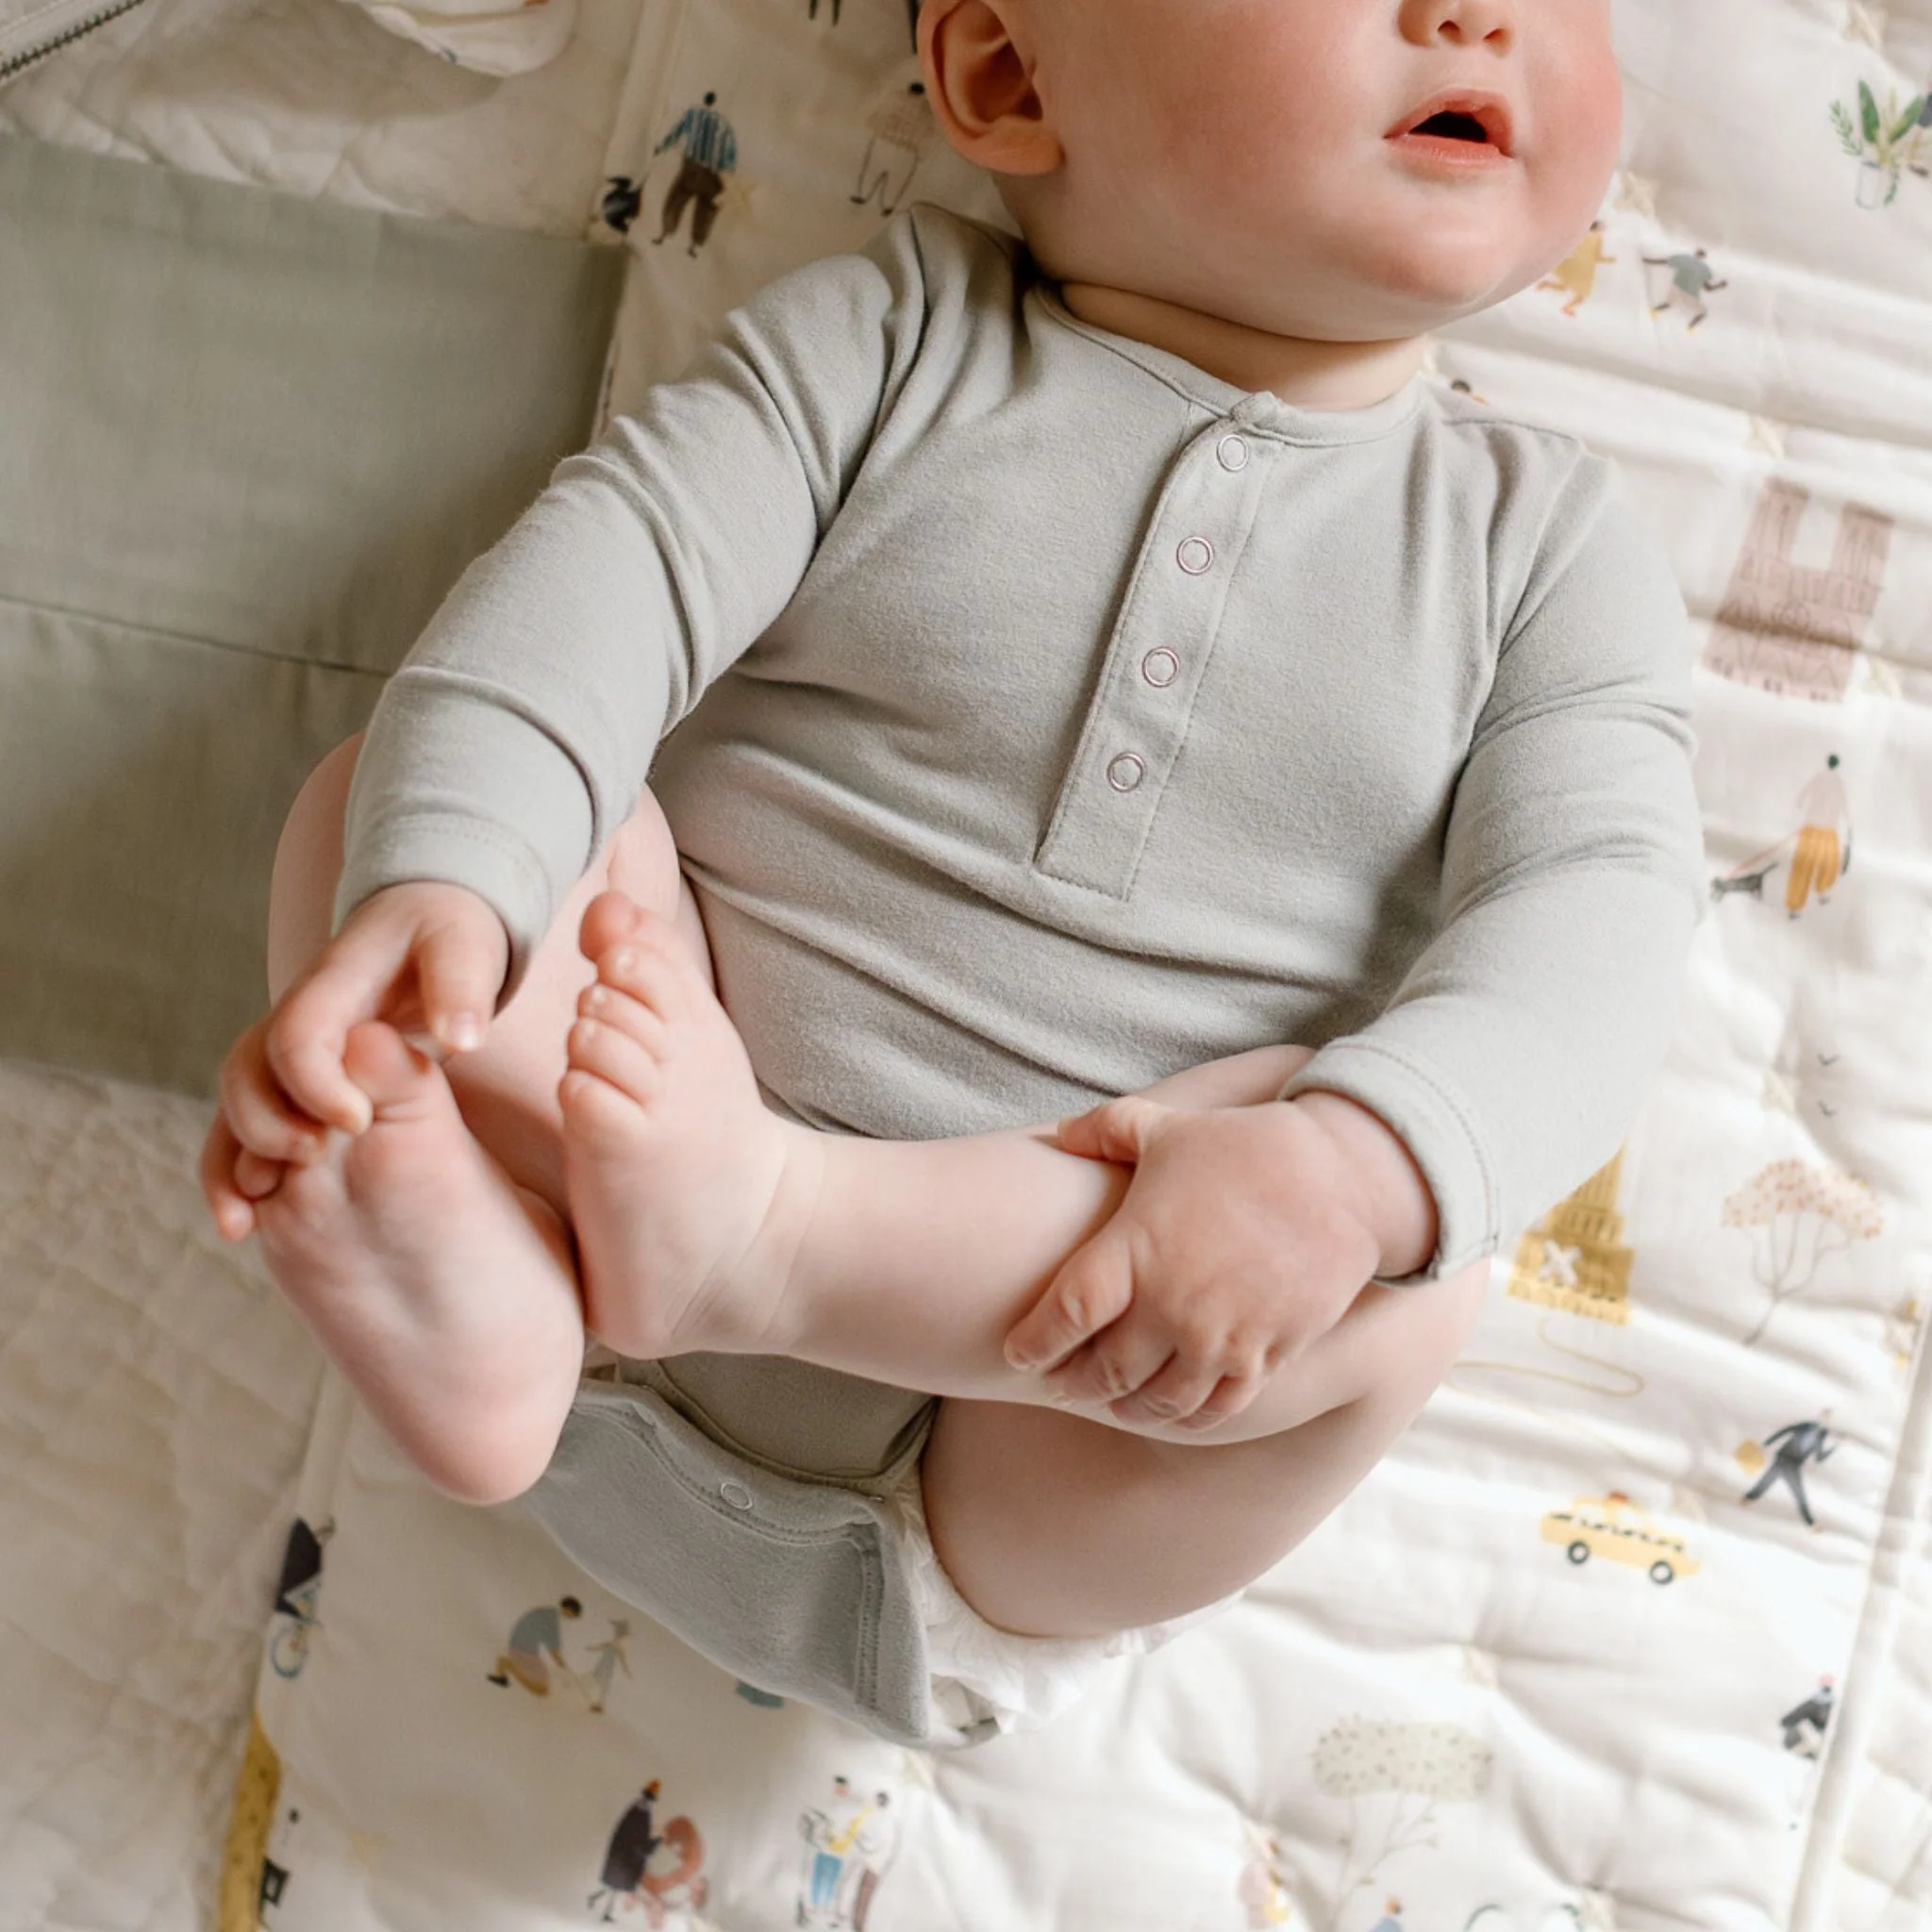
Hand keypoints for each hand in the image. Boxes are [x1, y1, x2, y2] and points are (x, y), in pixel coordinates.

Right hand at [198, 881, 508, 1241]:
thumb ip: (462, 986)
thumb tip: (464, 1039)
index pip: (300, 1033)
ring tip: (246, 1222)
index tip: (358, 1122)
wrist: (423, 922)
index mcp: (335, 984)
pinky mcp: (291, 1078)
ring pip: (234, 1105)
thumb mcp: (465, 945)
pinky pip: (243, 1126)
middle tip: (315, 1157)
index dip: (316, 1081)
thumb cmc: (448, 935)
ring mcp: (285, 1050)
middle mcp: (296, 1017)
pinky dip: (232, 1172)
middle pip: (246, 1072)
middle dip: (267, 1124)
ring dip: (234, 1162)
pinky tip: (242, 1225)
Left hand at [1000, 1093, 1427, 1431]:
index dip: (1034, 1342)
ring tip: (1112, 1403)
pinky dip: (1186, 1418)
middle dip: (1076, 1383)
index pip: (1064, 1315)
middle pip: (1105, 1370)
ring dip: (1128, 1407)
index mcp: (1136, 1250)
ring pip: (1158, 1401)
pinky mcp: (1266, 1354)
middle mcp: (1171, 1304)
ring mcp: (1220, 1337)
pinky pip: (1215, 1408)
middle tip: (1061, 1385)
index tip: (1018, 1353)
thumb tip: (1058, 1135)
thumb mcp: (1167, 1127)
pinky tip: (1172, 1411)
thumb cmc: (1246, 1147)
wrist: (1344, 1177)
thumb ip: (1106, 1131)